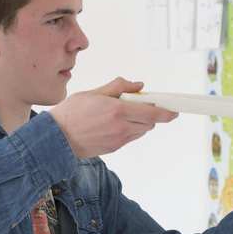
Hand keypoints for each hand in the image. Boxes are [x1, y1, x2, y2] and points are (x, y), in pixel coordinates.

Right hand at [49, 77, 177, 158]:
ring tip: (123, 114)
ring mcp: (119, 140)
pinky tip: (115, 123)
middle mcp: (121, 127)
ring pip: (141, 131)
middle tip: (141, 105)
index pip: (152, 112)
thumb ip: (119, 87)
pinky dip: (130, 129)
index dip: (167, 112)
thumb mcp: (94, 93)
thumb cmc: (71, 113)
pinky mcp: (114, 148)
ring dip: (140, 122)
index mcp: (118, 110)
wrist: (57, 138)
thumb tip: (138, 85)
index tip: (175, 111)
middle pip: (150, 122)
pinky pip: (130, 137)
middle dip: (151, 114)